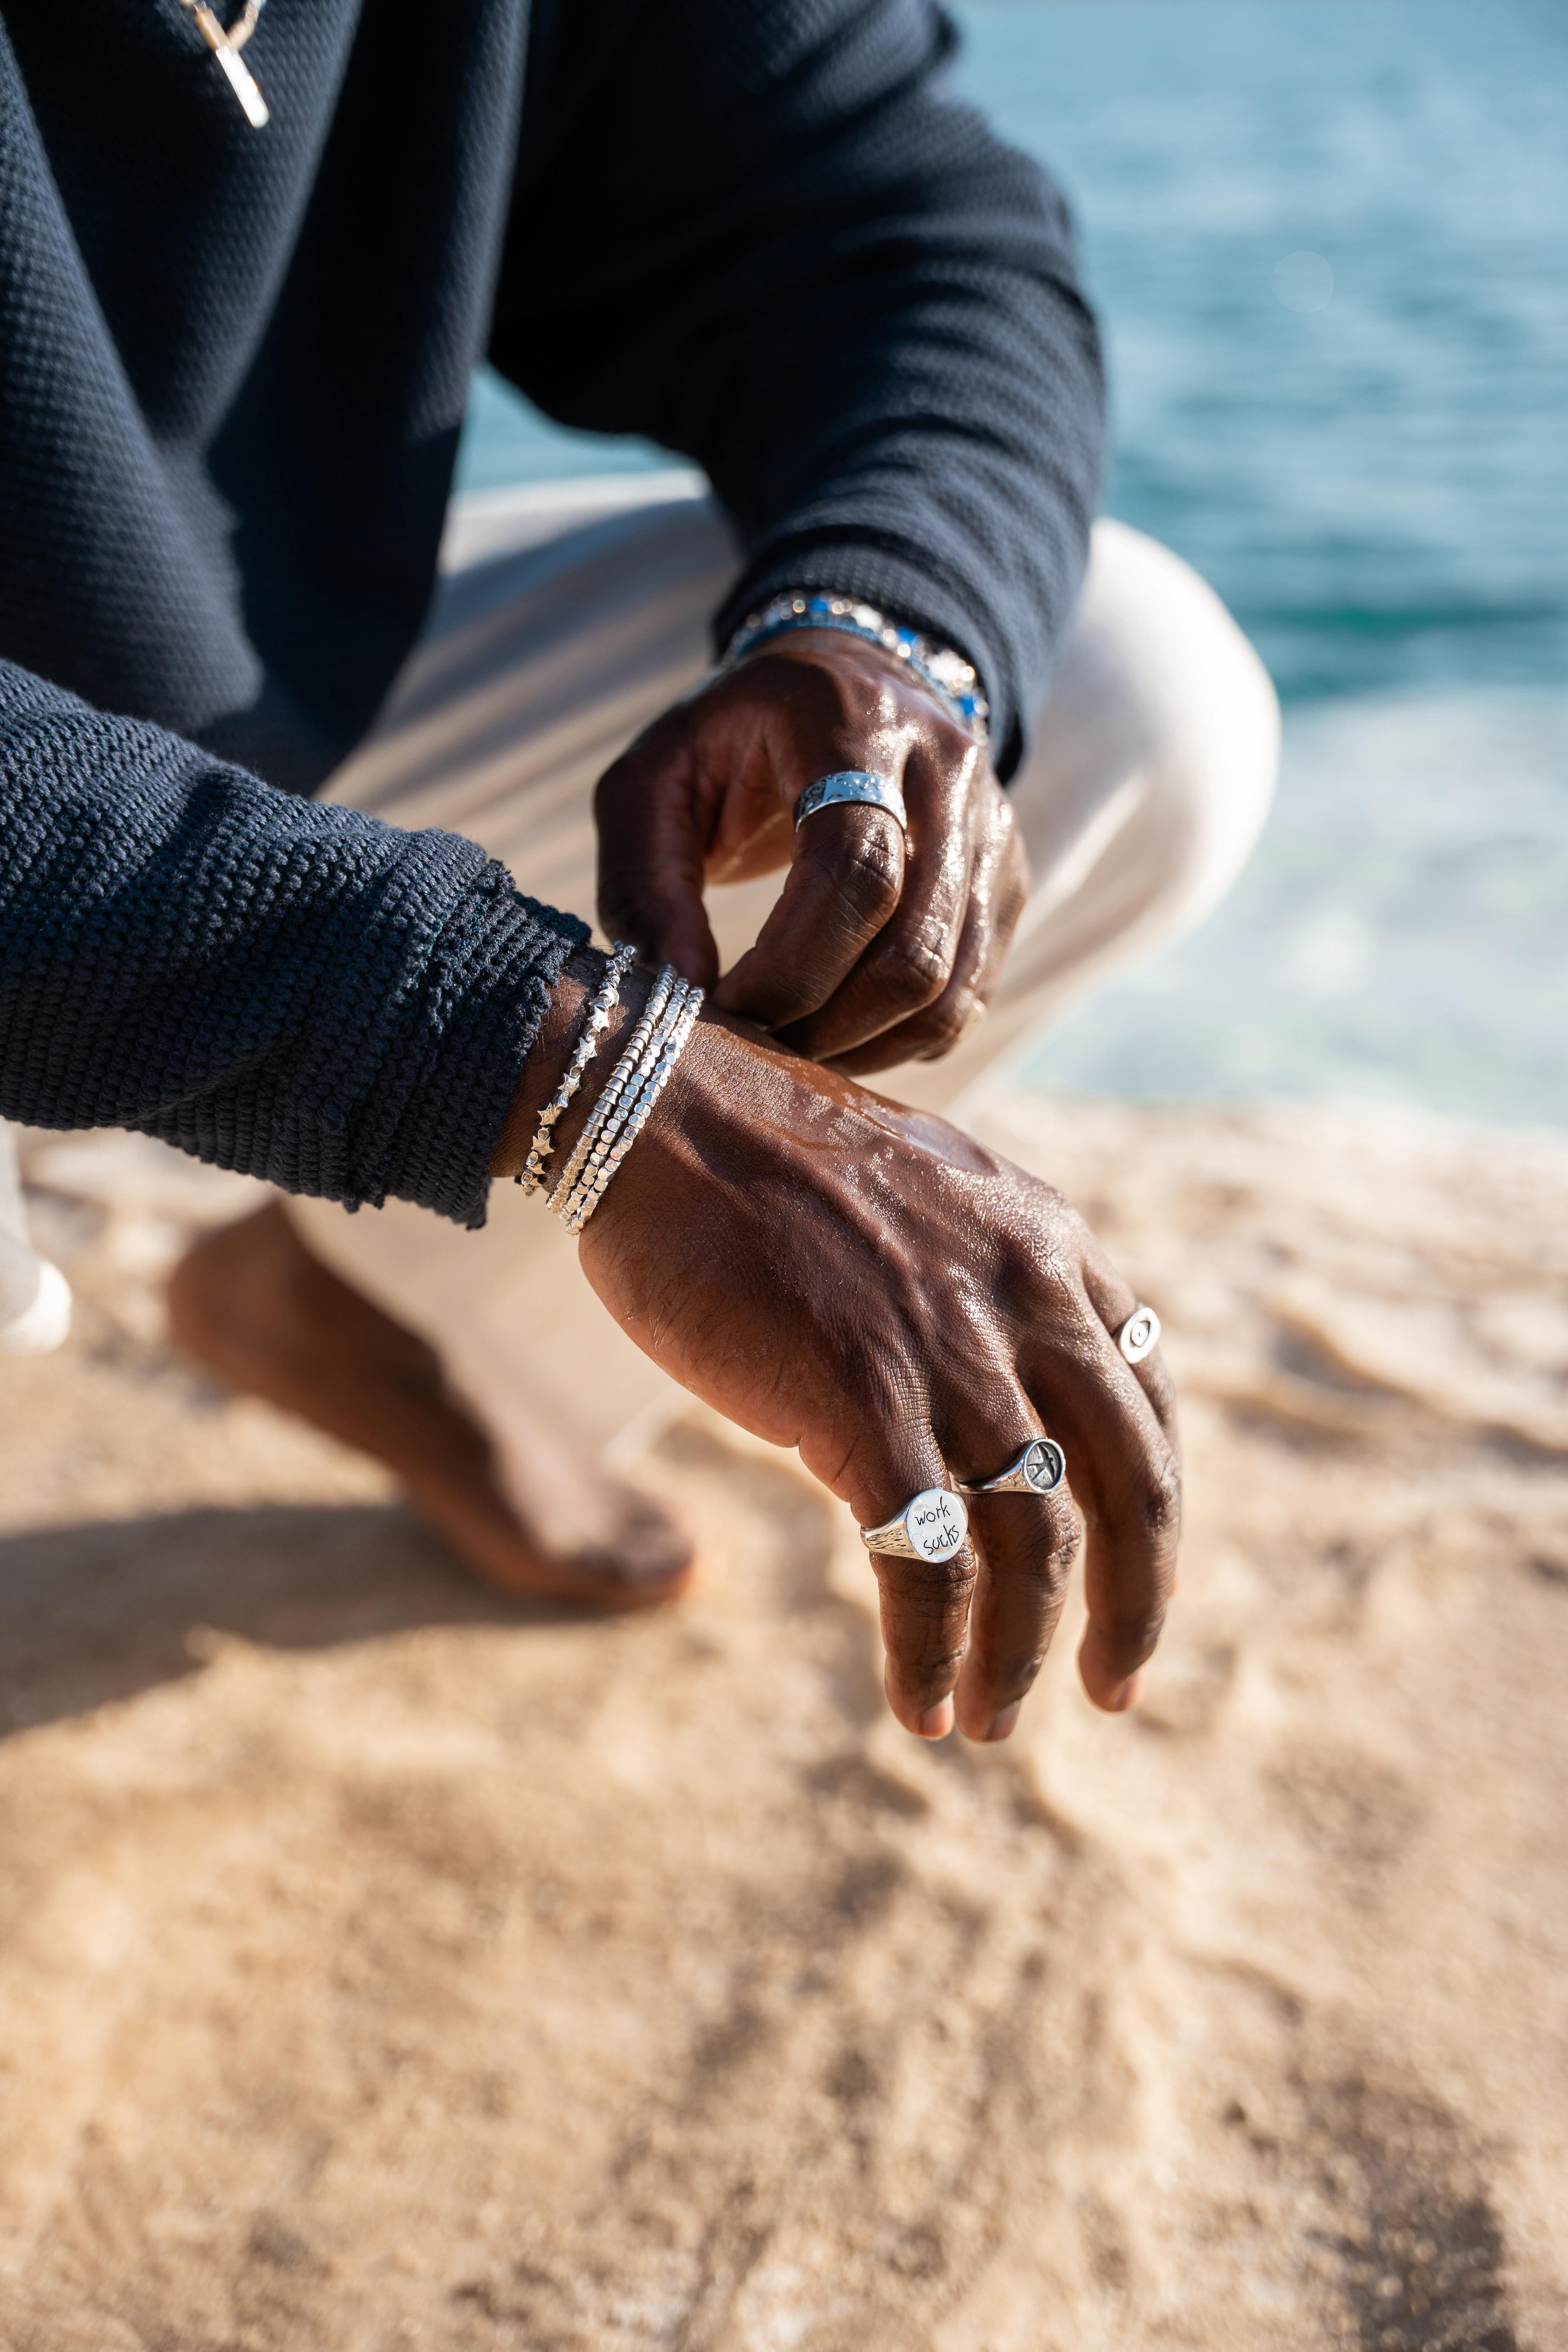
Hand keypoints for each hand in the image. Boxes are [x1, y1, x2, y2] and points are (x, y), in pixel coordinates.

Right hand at [501, 974, 1179, 1740]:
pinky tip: (917, 1704)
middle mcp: (1024, 1297)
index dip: (1151, 1505)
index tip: (1134, 1577)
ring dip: (1021, 1654)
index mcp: (1047, 1243)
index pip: (1144, 1399)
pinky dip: (930, 1653)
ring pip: (1033, 1544)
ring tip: (991, 1721)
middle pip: (1131, 1484)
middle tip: (1114, 1690)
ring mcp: (949, 1354)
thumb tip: (987, 1375)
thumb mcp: (917, 1195)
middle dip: (1135, 1605)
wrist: (652, 1109)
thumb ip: (976, 1279)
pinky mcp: (863, 1407)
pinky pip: (924, 1567)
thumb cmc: (757, 1155)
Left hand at [595, 632, 1027, 1074]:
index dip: (790, 966)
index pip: (855, 870)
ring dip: (863, 1044)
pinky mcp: (1005, 879)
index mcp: (853, 723)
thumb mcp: (651, 779)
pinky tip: (839, 1027)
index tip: (724, 1005)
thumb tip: (681, 987)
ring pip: (949, 988)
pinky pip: (968, 997)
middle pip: (912, 947)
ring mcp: (990, 829)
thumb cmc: (731, 741)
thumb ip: (643, 878)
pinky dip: (901, 1039)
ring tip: (791, 1042)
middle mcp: (945, 770)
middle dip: (824, 1021)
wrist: (844, 682)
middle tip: (754, 1041)